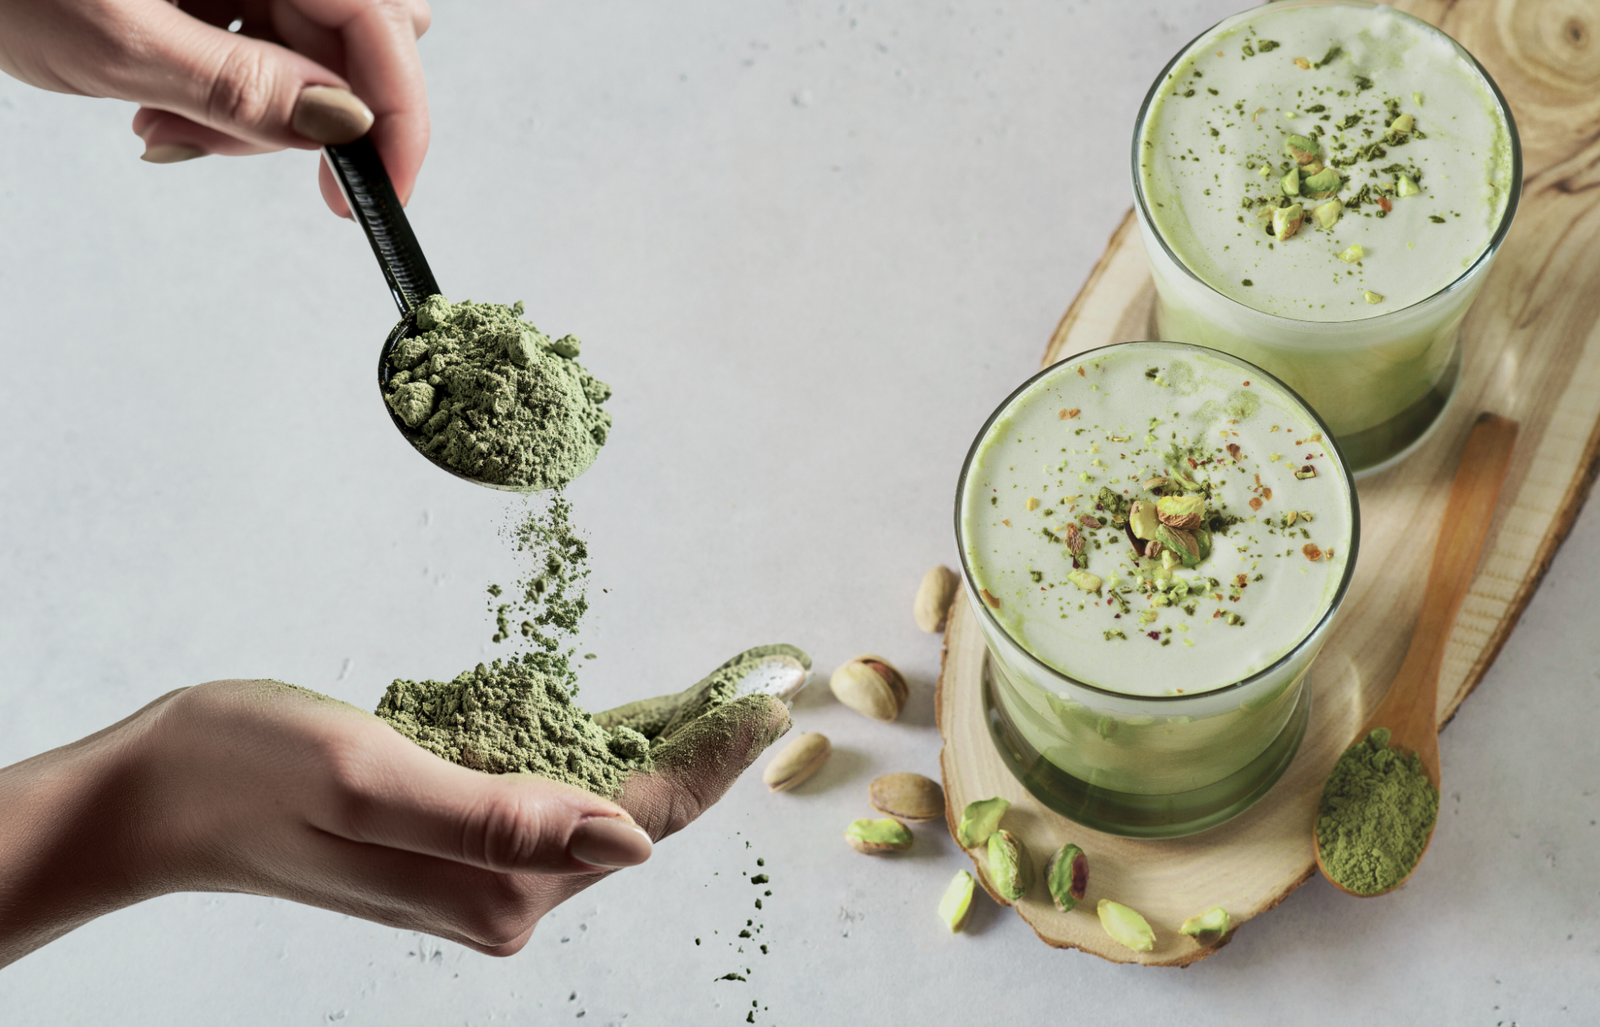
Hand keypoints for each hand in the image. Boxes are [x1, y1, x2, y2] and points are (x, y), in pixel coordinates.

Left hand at [0, 0, 431, 215]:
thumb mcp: (120, 41)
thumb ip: (244, 87)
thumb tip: (345, 127)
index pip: (383, 26)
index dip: (397, 117)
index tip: (380, 194)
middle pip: (355, 42)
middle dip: (312, 115)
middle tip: (223, 148)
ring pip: (306, 52)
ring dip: (257, 111)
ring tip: (164, 124)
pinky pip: (258, 43)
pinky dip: (223, 89)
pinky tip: (160, 100)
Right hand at [0, 668, 791, 967]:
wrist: (154, 798)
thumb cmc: (245, 773)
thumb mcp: (368, 778)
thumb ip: (497, 818)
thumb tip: (625, 843)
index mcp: (497, 883)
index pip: (645, 820)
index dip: (718, 756)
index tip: (778, 693)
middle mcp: (501, 893)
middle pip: (637, 814)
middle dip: (705, 747)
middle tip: (768, 674)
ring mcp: (478, 873)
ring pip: (601, 803)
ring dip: (659, 744)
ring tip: (724, 686)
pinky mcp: (453, 844)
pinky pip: (551, 794)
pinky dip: (597, 748)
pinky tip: (630, 715)